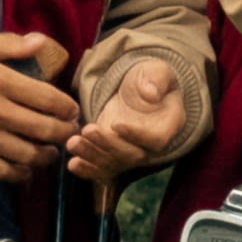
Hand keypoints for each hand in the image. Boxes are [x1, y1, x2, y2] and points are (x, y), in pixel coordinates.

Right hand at [0, 30, 78, 180]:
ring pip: (28, 155)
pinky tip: (25, 168)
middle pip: (44, 130)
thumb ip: (9, 44)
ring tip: (50, 153)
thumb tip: (41, 42)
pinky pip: (3, 171)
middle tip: (69, 133)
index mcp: (0, 80)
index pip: (48, 99)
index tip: (72, 110)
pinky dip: (20, 173)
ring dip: (46, 156)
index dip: (67, 108)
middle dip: (64, 133)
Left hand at [69, 54, 187, 180]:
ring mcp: (132, 153)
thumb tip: (150, 93)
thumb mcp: (156, 71)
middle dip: (107, 145)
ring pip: (114, 163)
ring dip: (92, 156)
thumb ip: (156, 80)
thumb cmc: (150, 78)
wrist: (137, 90)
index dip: (136, 135)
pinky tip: (73, 164)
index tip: (116, 124)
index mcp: (168, 125)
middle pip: (131, 156)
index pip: (155, 139)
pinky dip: (88, 170)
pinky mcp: (115, 155)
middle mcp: (151, 145)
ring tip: (73, 143)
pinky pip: (103, 169)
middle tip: (87, 131)